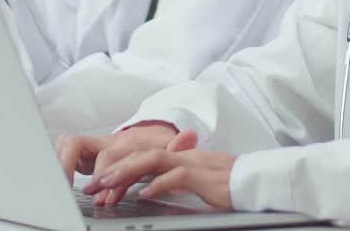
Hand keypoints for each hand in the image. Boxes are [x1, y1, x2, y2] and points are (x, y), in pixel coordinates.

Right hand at [56, 123, 179, 200]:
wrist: (153, 136)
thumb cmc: (158, 146)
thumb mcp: (170, 149)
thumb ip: (177, 146)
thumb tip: (190, 136)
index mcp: (126, 140)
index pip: (107, 154)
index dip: (102, 173)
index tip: (99, 192)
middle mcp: (106, 140)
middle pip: (78, 144)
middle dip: (71, 167)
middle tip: (71, 191)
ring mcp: (94, 144)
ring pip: (67, 144)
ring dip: (61, 163)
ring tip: (59, 185)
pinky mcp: (86, 153)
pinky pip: (66, 152)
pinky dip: (60, 164)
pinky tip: (60, 180)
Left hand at [85, 129, 235, 209]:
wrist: (257, 179)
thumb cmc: (229, 184)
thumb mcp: (196, 182)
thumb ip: (174, 180)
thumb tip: (152, 187)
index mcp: (179, 157)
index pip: (143, 156)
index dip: (120, 168)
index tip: (100, 183)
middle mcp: (183, 156)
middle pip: (141, 154)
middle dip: (113, 170)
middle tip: (92, 186)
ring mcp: (193, 163)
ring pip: (152, 160)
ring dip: (127, 173)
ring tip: (108, 186)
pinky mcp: (203, 175)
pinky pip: (176, 176)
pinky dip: (158, 184)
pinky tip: (145, 194)